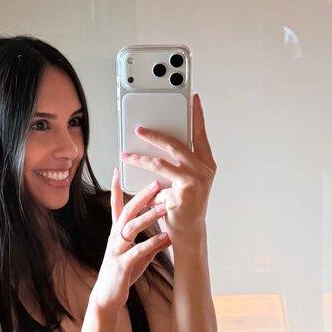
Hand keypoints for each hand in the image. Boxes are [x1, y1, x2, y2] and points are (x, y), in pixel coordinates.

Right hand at [90, 171, 170, 312]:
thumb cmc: (122, 273)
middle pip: (127, 211)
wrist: (107, 297)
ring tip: (163, 207)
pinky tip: (164, 238)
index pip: (116, 205)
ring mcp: (116, 251)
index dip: (117, 188)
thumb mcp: (138, 255)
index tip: (118, 169)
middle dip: (141, 196)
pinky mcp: (121, 265)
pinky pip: (136, 251)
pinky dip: (151, 244)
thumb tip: (168, 234)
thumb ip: (151, 243)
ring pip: (130, 228)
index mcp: (117, 233)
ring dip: (148, 216)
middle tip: (155, 182)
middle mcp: (115, 238)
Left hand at [120, 93, 215, 242]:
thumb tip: (153, 144)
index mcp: (205, 163)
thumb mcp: (180, 181)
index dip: (197, 115)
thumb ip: (173, 163)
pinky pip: (157, 175)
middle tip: (139, 129)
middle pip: (177, 142)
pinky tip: (130, 167)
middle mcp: (204, 168)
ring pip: (163, 159)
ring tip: (126, 154)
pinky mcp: (186, 189)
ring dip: (140, 156)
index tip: (193, 98)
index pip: (200, 134)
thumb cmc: (181, 207)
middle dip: (155, 134)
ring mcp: (197, 178)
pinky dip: (142, 170)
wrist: (186, 233)